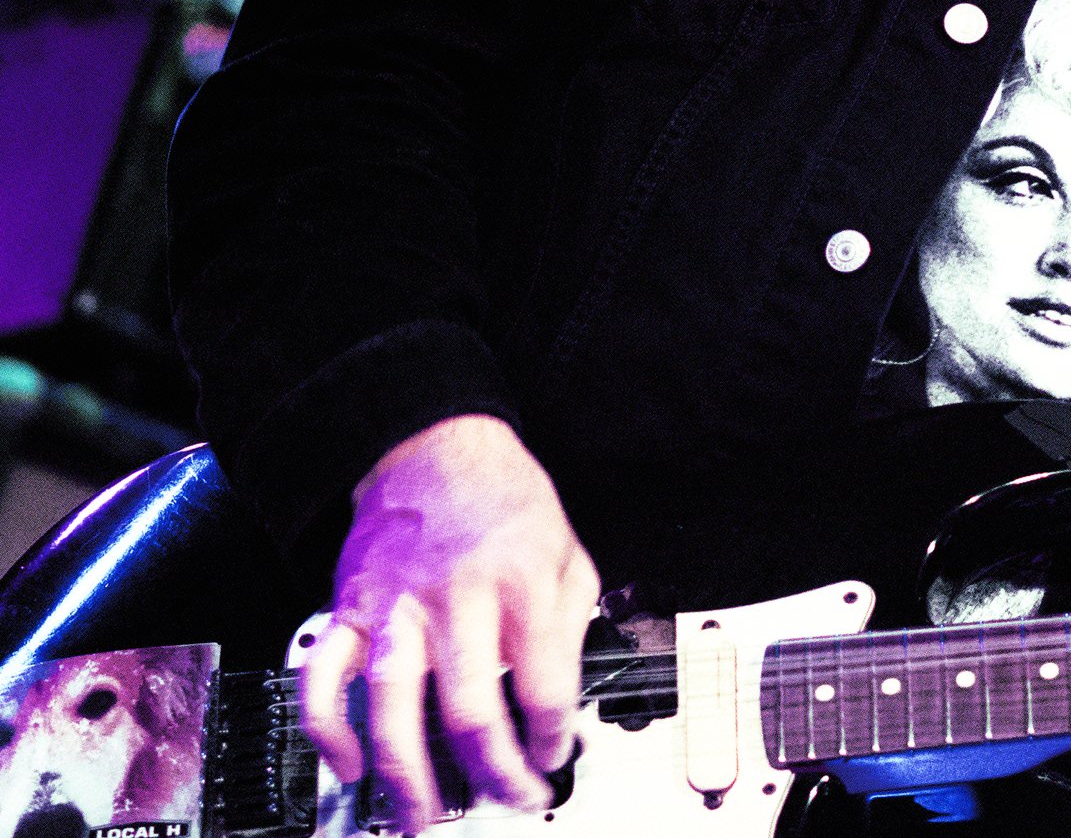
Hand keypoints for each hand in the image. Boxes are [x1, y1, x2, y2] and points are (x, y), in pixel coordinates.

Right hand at [297, 414, 600, 831]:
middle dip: (493, 772)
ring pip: (395, 707)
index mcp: (521, 584)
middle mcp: (455, 599)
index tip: (553, 756)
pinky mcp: (348, 609)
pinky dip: (329, 729)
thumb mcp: (569, 551)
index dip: (552, 737)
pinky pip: (324, 678)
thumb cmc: (504, 500)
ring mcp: (394, 608)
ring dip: (408, 776)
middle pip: (471, 710)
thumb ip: (571, 623)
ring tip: (423, 820)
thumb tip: (563, 700)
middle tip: (507, 800)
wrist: (431, 446)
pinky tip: (349, 766)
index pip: (542, 686)